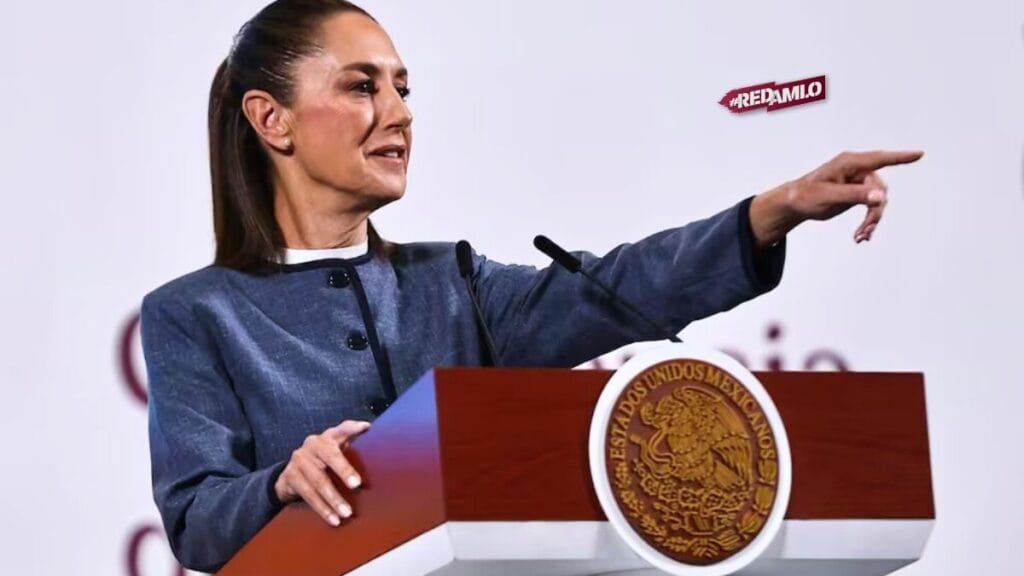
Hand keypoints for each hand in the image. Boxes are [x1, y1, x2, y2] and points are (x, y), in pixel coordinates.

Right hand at [274, 420, 370, 525]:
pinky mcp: (290, 476)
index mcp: (329, 437)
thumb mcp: (337, 454)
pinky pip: (308, 494)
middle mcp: (313, 444)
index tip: (366, 428)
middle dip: (344, 470)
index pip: (342, 429)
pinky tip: (333, 519)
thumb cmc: (324, 464)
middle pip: (330, 456)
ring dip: (334, 499)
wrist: (290, 476)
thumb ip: (354, 452)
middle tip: (357, 484)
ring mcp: (300, 459)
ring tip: (347, 513)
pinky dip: (322, 509)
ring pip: (319, 480)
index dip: (353, 427)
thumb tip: (381, 461)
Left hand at [749, 149, 923, 245]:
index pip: (879, 159)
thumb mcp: (829, 196)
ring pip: (878, 201)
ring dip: (872, 219)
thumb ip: (854, 195)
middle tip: (865, 230)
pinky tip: (861, 235)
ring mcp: (858, 182)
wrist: (794, 203)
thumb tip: (879, 196)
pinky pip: (871, 207)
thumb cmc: (806, 194)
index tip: (918, 154)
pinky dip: (868, 221)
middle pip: (880, 190)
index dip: (900, 158)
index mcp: (849, 164)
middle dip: (875, 212)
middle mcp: (856, 170)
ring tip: (861, 236)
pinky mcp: (857, 194)